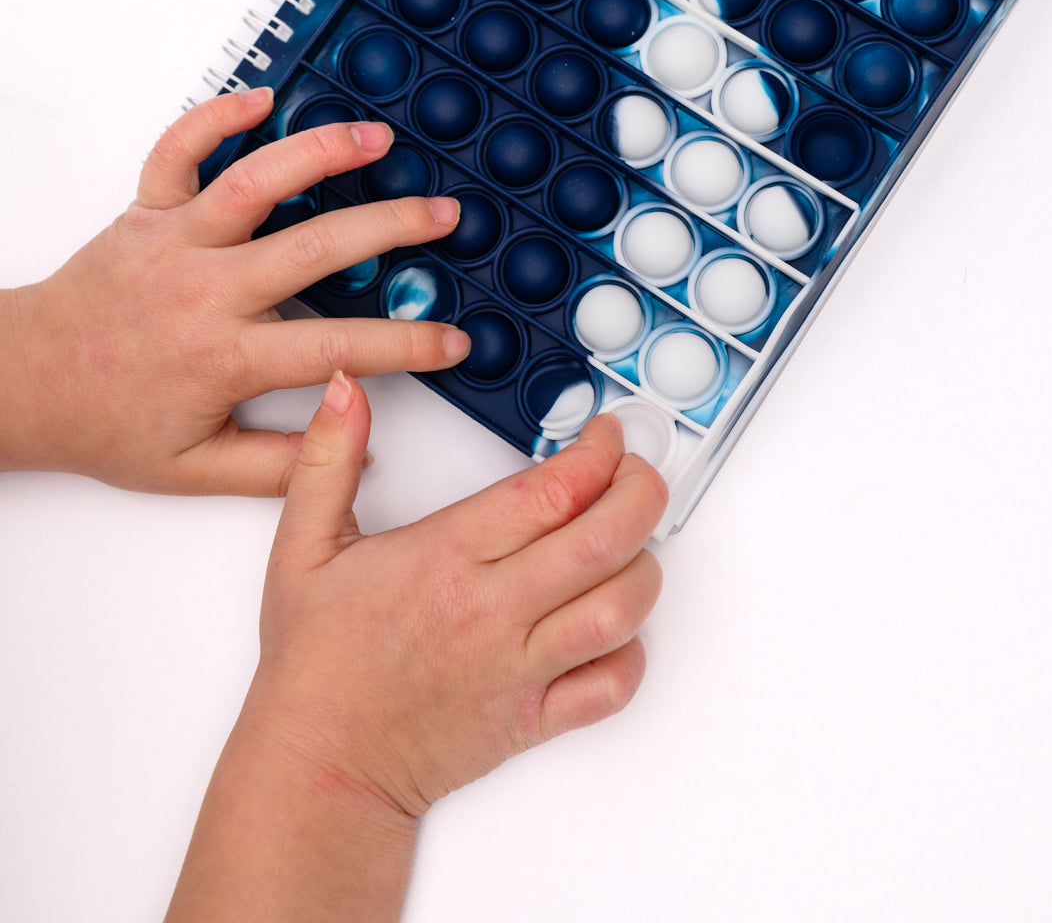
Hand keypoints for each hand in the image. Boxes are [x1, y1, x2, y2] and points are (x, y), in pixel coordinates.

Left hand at [0, 89, 468, 494]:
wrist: (25, 382)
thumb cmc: (105, 422)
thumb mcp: (192, 470)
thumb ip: (278, 465)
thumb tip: (352, 448)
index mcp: (225, 357)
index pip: (338, 348)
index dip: (406, 345)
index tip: (452, 339)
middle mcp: (206, 291)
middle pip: (314, 248)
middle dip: (391, 227)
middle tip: (442, 214)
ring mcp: (176, 241)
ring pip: (254, 183)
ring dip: (320, 152)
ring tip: (375, 137)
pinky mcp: (145, 211)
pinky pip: (178, 151)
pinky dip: (216, 116)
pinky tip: (262, 98)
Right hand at [166, 383, 666, 921]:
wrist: (318, 766)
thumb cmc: (315, 662)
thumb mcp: (303, 544)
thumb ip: (327, 457)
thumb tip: (344, 388)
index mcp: (445, 557)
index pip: (552, 490)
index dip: (597, 452)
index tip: (604, 435)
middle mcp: (492, 610)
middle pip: (604, 539)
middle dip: (640, 492)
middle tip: (637, 472)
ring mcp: (519, 668)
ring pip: (620, 610)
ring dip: (644, 567)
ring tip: (632, 542)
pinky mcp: (532, 720)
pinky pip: (611, 688)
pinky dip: (632, 653)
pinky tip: (617, 626)